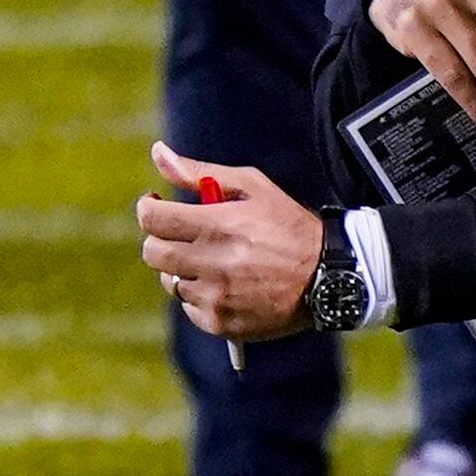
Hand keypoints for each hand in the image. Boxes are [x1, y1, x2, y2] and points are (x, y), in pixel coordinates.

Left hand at [135, 145, 327, 337]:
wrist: (327, 276)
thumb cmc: (287, 225)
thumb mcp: (251, 186)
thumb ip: (199, 172)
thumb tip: (158, 153)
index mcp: (217, 225)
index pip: (152, 219)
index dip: (148, 208)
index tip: (157, 206)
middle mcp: (212, 263)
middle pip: (153, 252)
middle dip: (162, 239)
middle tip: (184, 235)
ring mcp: (215, 297)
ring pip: (170, 282)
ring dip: (184, 269)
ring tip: (216, 262)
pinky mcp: (221, 323)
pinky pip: (189, 307)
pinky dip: (200, 296)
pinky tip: (227, 286)